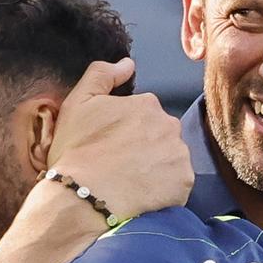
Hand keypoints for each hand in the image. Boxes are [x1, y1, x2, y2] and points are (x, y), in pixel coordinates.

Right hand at [47, 57, 194, 220]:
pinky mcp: (184, 183)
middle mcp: (170, 125)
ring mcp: (180, 155)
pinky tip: (142, 194)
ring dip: (156, 167)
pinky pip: (177, 184)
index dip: (126, 130)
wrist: (83, 198)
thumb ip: (102, 74)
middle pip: (160, 135)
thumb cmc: (77, 150)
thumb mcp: (78, 102)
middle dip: (145, 146)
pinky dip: (164, 189)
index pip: (143, 114)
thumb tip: (127, 63)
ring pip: (170, 158)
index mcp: (147, 104)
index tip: (111, 144)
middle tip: (120, 164)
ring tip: (130, 181)